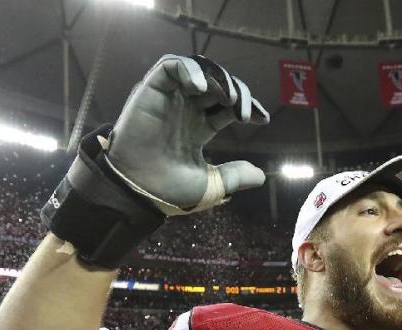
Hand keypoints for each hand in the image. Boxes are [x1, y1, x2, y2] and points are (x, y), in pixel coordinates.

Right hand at [107, 55, 268, 214]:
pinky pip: (171, 66)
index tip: (262, 119)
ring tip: (229, 98)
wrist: (139, 192)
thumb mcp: (210, 186)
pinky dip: (189, 70)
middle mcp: (185, 111)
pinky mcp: (152, 91)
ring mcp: (169, 100)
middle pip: (218, 86)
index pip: (227, 107)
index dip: (248, 108)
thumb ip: (234, 177)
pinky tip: (200, 88)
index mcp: (197, 128)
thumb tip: (261, 176)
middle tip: (244, 111)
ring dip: (218, 79)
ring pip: (198, 71)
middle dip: (238, 92)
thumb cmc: (168, 192)